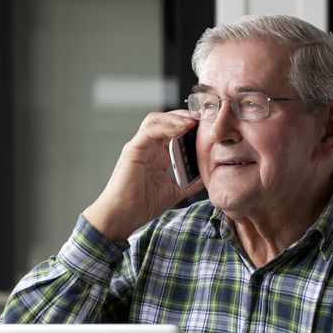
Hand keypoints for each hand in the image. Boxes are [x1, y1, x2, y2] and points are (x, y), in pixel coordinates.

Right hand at [83, 111, 203, 241]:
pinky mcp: (133, 149)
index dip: (189, 125)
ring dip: (175, 118)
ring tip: (192, 121)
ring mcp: (140, 146)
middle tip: (203, 117)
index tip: (207, 125)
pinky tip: (181, 129)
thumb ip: (190, 182)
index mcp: (158, 155)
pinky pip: (149, 130)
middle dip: (184, 116)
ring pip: (156, 120)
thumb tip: (208, 175)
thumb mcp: (175, 191)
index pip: (173, 131)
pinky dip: (166, 126)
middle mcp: (148, 147)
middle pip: (165, 120)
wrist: (125, 216)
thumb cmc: (144, 205)